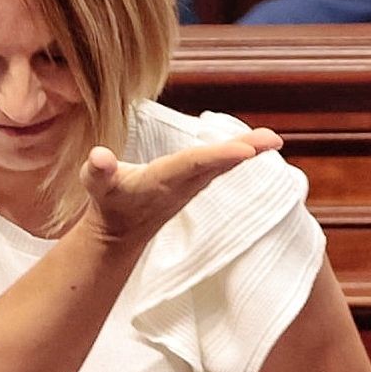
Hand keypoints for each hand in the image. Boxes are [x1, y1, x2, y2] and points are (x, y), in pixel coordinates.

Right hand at [79, 128, 282, 244]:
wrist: (120, 232)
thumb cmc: (109, 202)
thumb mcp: (96, 186)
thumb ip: (98, 171)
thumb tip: (99, 156)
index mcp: (161, 180)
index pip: (193, 164)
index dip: (219, 156)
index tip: (246, 151)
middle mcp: (182, 184)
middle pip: (216, 164)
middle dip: (244, 151)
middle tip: (274, 139)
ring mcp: (191, 186)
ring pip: (222, 166)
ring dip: (248, 151)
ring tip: (273, 139)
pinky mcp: (194, 183)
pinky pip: (220, 166)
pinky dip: (239, 154)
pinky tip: (256, 145)